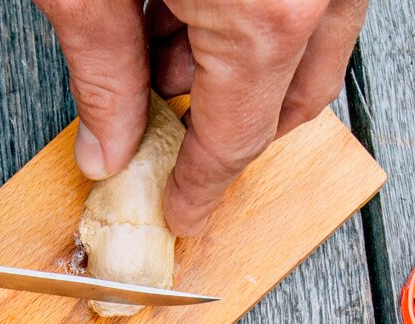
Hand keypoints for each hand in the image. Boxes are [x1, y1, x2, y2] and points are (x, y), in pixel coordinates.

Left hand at [35, 0, 365, 236]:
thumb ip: (102, 67)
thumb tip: (106, 147)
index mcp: (267, 11)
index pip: (235, 137)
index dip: (199, 184)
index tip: (180, 211)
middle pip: (294, 99)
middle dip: (228, 125)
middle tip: (166, 127)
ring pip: (312, 46)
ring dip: (241, 64)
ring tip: (162, 41)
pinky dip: (260, 14)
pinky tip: (192, 0)